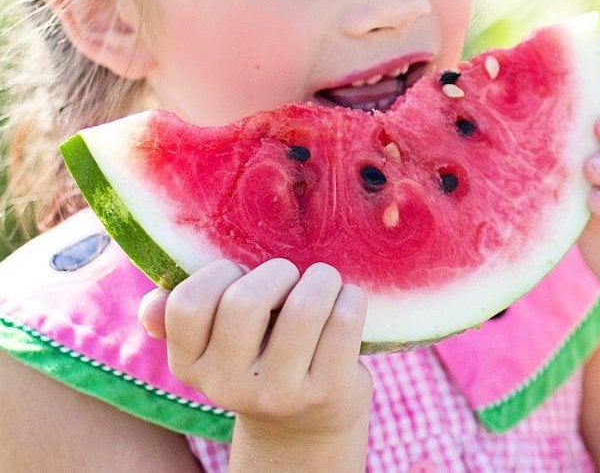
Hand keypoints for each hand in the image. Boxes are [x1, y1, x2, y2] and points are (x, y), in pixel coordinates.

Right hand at [138, 259, 370, 440]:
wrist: (305, 424)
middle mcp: (228, 386)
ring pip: (305, 307)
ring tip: (323, 283)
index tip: (241, 275)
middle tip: (290, 278)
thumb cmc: (259, 359)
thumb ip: (180, 318)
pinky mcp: (327, 392)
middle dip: (277, 272)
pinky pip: (344, 321)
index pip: (188, 303)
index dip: (220, 273)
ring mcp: (279, 393)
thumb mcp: (215, 346)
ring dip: (321, 279)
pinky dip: (351, 298)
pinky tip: (346, 301)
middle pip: (246, 301)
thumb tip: (151, 305)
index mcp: (190, 365)